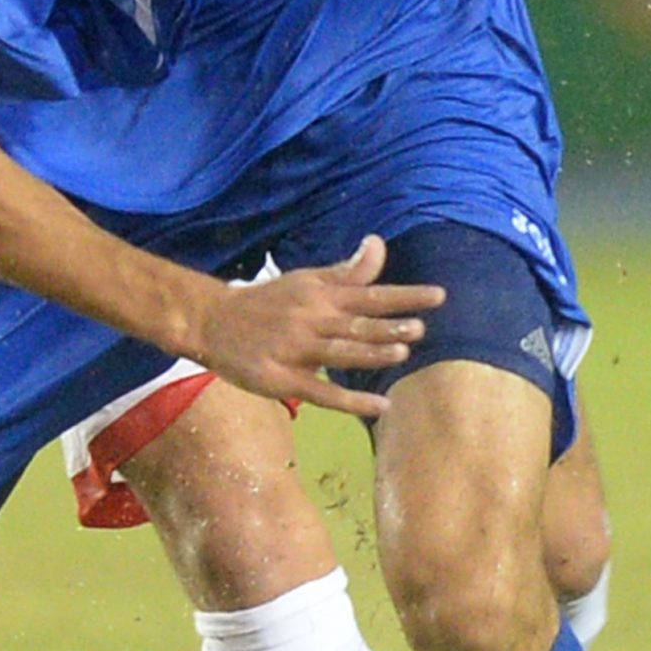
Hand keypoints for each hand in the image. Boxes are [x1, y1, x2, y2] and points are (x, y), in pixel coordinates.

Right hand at [192, 235, 442, 418]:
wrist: (212, 321)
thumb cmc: (267, 301)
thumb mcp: (305, 279)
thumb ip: (345, 271)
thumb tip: (378, 244)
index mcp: (319, 295)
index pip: (369, 293)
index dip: (404, 296)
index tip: (438, 296)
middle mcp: (310, 320)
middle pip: (356, 324)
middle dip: (389, 326)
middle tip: (421, 328)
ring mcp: (296, 350)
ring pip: (338, 353)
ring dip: (370, 354)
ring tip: (402, 353)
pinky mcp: (282, 379)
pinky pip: (320, 393)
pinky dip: (350, 400)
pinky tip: (378, 406)